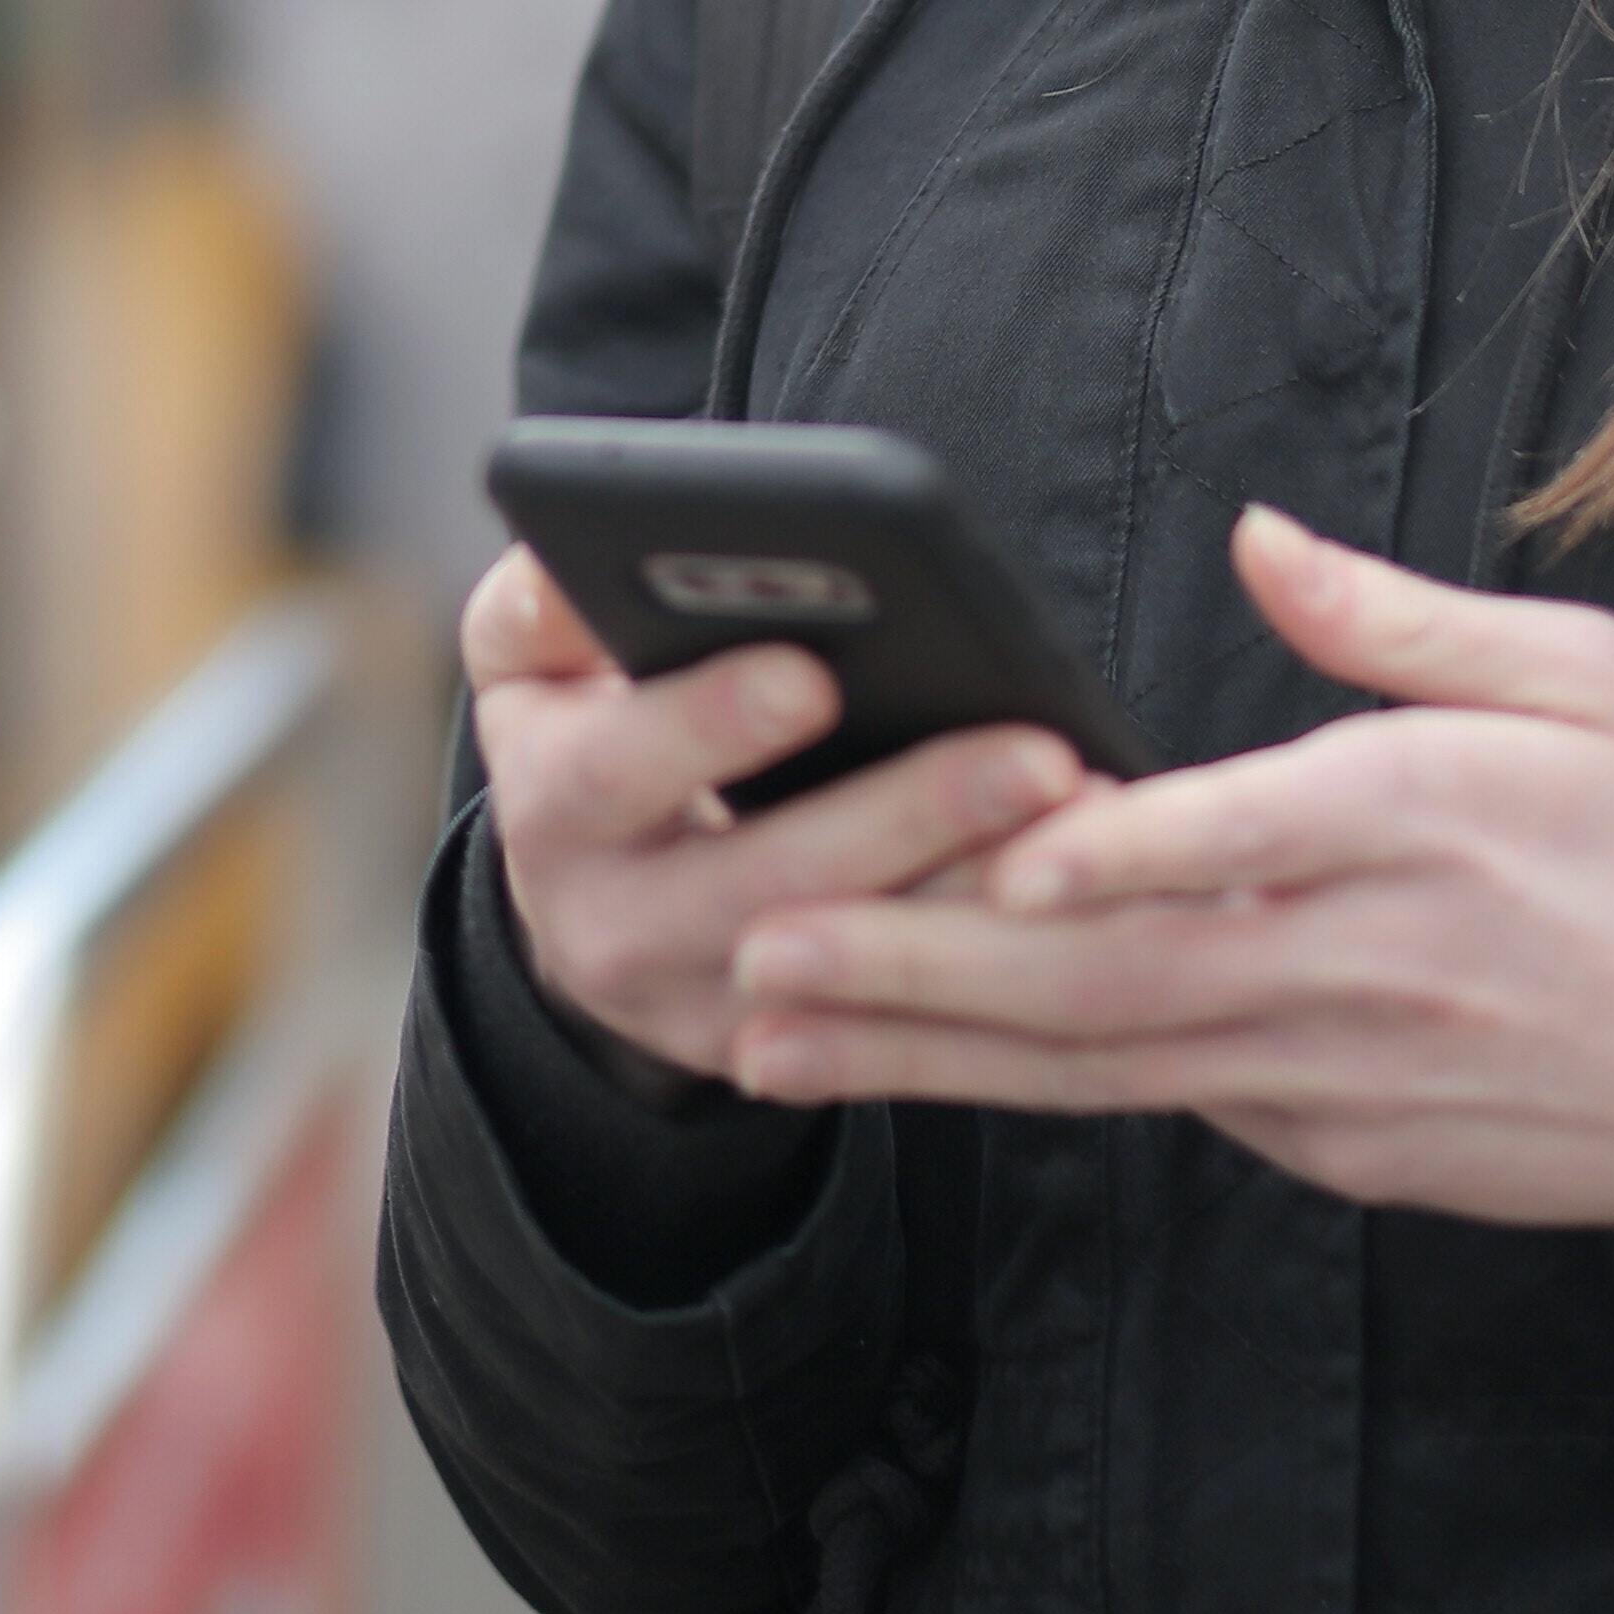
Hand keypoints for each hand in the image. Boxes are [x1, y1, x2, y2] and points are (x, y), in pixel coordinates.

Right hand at [463, 542, 1086, 1088]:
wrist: (590, 911)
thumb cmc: (585, 741)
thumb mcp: (529, 667)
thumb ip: (539, 605)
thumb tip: (568, 555)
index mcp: (550, 812)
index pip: (612, 771)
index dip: (706, 727)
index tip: (812, 672)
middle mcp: (615, 929)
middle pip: (769, 885)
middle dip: (908, 816)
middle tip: (1031, 756)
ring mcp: (708, 1009)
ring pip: (860, 969)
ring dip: (978, 893)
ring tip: (1085, 814)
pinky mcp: (790, 1058)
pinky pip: (905, 1019)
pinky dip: (993, 955)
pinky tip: (1078, 888)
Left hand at [709, 501, 1613, 1237]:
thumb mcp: (1587, 679)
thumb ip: (1402, 621)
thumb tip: (1260, 537)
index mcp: (1425, 825)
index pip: (1246, 842)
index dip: (1117, 852)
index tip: (994, 846)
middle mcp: (1362, 966)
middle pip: (1116, 976)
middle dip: (924, 966)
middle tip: (761, 944)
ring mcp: (1340, 1078)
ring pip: (1102, 1064)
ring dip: (927, 1049)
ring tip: (766, 1027)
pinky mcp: (1334, 1149)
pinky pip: (1156, 1107)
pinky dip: (1025, 1088)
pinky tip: (904, 1063)